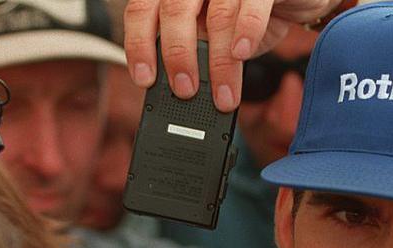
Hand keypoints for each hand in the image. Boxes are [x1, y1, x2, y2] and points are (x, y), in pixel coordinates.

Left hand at [123, 0, 333, 109]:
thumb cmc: (253, 15)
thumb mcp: (218, 36)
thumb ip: (199, 53)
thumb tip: (182, 90)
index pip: (143, 11)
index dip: (139, 45)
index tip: (145, 79)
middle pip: (174, 12)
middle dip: (178, 56)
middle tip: (185, 91)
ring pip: (217, 17)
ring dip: (219, 62)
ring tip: (224, 94)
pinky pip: (252, 6)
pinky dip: (246, 32)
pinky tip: (243, 53)